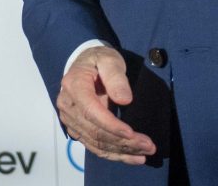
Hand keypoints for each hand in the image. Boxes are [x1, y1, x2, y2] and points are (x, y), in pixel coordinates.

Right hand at [57, 47, 155, 164]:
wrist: (84, 65)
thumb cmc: (98, 60)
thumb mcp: (109, 59)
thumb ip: (116, 77)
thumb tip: (124, 100)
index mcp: (74, 86)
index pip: (92, 112)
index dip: (112, 126)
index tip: (132, 134)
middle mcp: (68, 106)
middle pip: (95, 131)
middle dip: (123, 142)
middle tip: (149, 146)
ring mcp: (70, 120)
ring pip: (96, 143)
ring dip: (121, 152)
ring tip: (144, 154)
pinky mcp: (76, 129)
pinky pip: (94, 146)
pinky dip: (113, 154)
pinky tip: (131, 157)